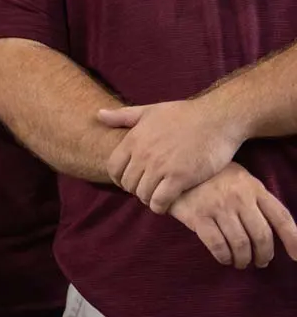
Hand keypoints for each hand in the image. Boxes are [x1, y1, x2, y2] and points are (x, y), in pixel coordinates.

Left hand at [99, 100, 243, 213]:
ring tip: (156, 197)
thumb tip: (98, 115)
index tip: (130, 180)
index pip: (113, 168)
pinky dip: (160, 206)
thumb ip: (123, 116)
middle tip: (146, 189)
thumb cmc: (185, 114)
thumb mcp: (150, 110)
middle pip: (127, 183)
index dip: (119, 178)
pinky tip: (165, 205)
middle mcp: (144, 154)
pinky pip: (160, 200)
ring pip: (142, 194)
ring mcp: (161, 166)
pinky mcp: (180, 178)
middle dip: (134, 189)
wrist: (218, 118)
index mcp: (134, 139)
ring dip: (147, 199)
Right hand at [167, 162, 296, 268]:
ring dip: (243, 259)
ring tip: (240, 263)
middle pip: (261, 236)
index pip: (281, 217)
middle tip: (260, 262)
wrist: (175, 170)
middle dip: (263, 255)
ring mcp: (218, 207)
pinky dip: (224, 257)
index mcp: (254, 188)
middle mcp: (239, 197)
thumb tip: (274, 228)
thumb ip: (256, 199)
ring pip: (240, 244)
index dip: (293, 239)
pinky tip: (224, 259)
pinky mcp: (198, 216)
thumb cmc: (212, 178)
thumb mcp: (240, 179)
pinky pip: (217, 245)